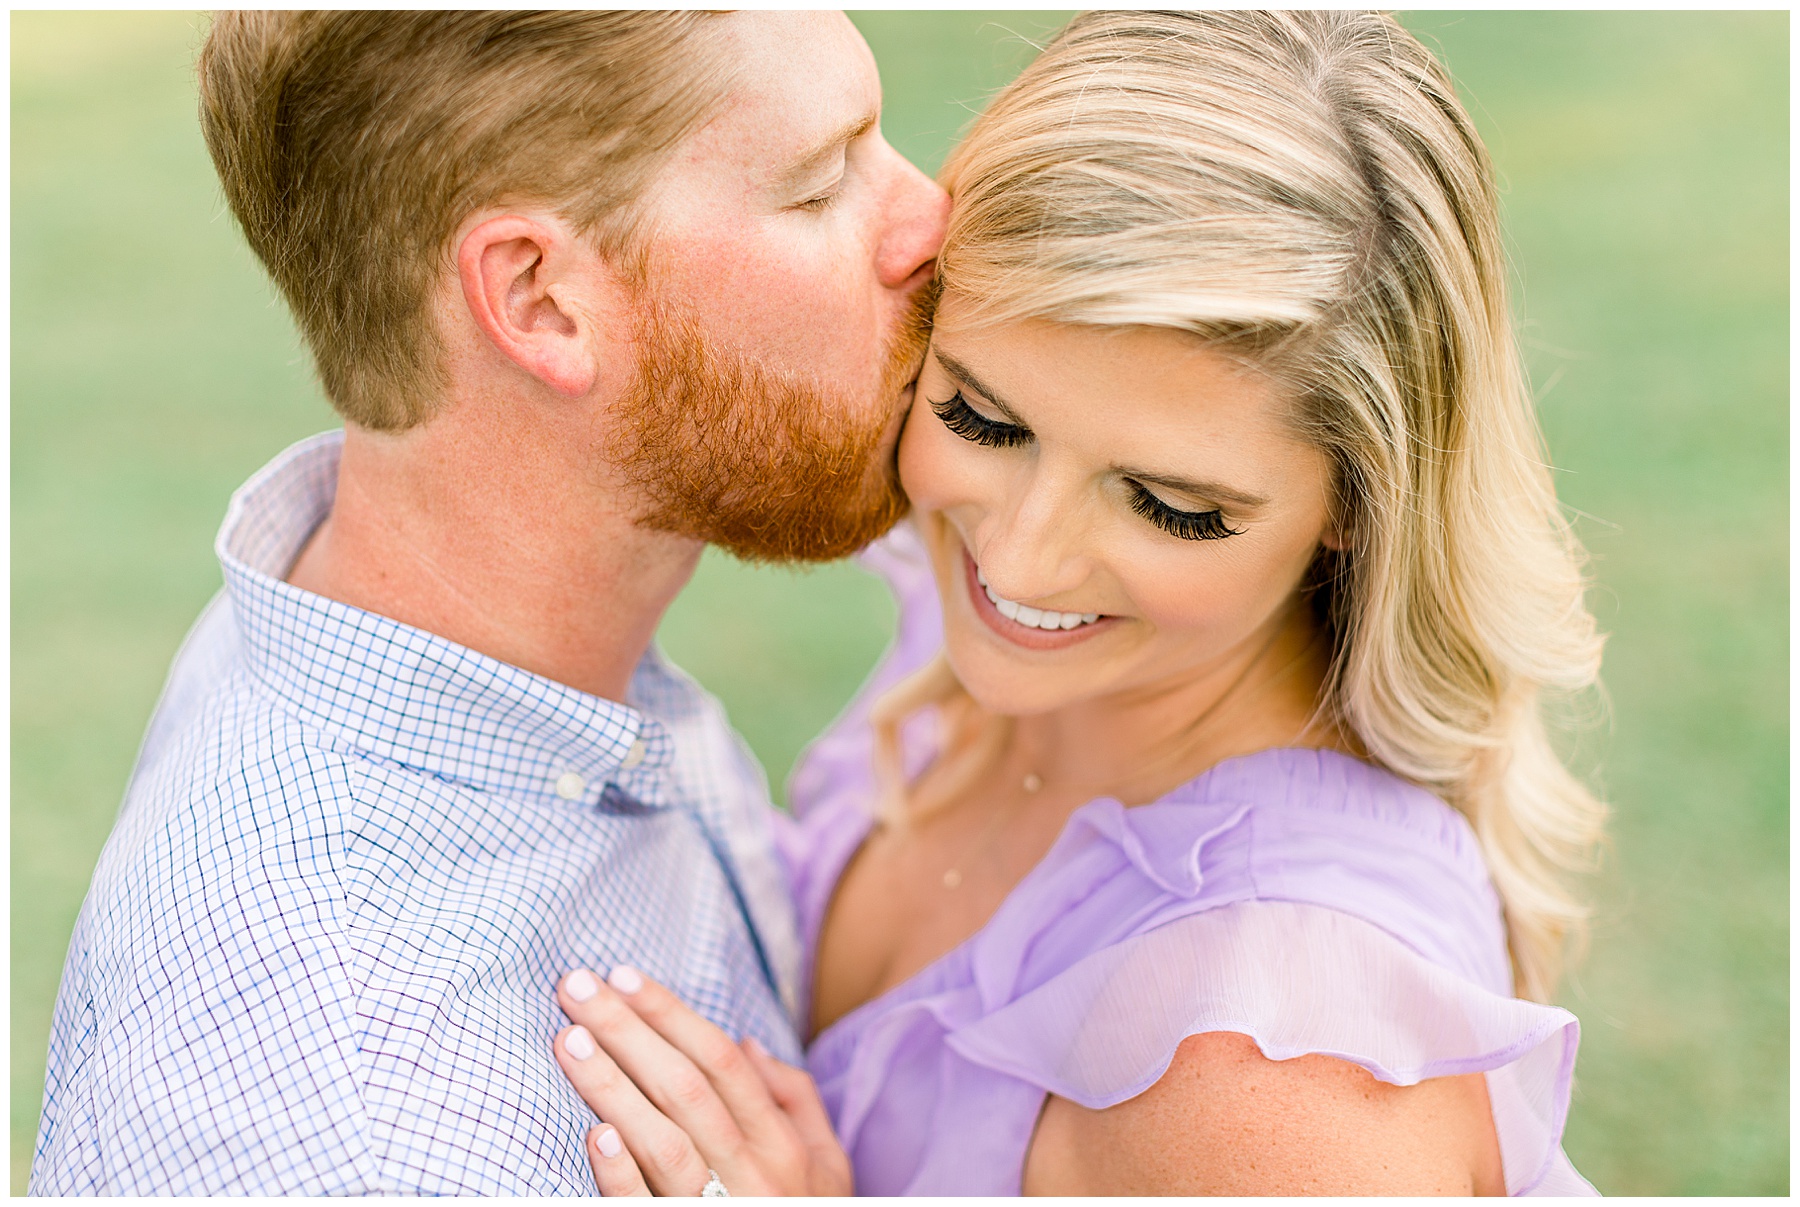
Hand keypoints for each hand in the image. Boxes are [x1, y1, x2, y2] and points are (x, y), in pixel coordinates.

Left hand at [553, 966, 851, 1196]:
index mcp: (782, 1146)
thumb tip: (752, 1044)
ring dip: (613, 1086)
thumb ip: (796, 1103)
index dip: (671, 1014)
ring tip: (568, 1039)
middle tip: (574, 986)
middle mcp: (753, 1175)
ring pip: (664, 1141)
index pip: (722, 1062)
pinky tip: (595, 1134)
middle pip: (685, 1087)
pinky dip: (622, 1175)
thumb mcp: (825, 1172)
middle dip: (627, 1029)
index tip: (622, 976)